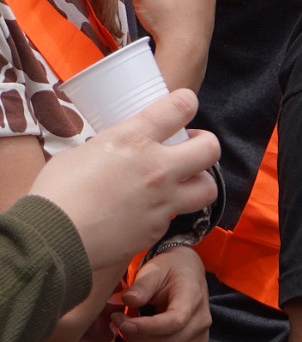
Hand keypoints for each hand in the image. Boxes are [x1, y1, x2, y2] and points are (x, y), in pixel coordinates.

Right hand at [27, 90, 219, 269]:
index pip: (181, 107)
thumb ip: (111, 146)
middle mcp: (157, 168)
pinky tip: (147, 211)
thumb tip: (118, 148)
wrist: (50, 239)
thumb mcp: (83, 152)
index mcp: (134, 139)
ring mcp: (162, 200)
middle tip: (191, 148)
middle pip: (210, 148)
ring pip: (208, 187)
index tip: (184, 106)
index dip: (186, 102)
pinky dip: (166, 212)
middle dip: (205, 144)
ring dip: (199, 181)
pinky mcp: (157, 229)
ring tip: (183, 181)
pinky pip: (174, 216)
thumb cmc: (56, 192)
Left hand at [112, 246, 209, 341]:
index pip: (174, 322)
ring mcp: (200, 338)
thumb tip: (129, 300)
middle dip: (136, 338)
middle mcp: (202, 321)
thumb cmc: (169, 270)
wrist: (187, 272)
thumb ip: (142, 285)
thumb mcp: (154, 270)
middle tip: (118, 321)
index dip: (145, 328)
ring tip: (128, 332)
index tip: (122, 320)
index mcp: (194, 297)